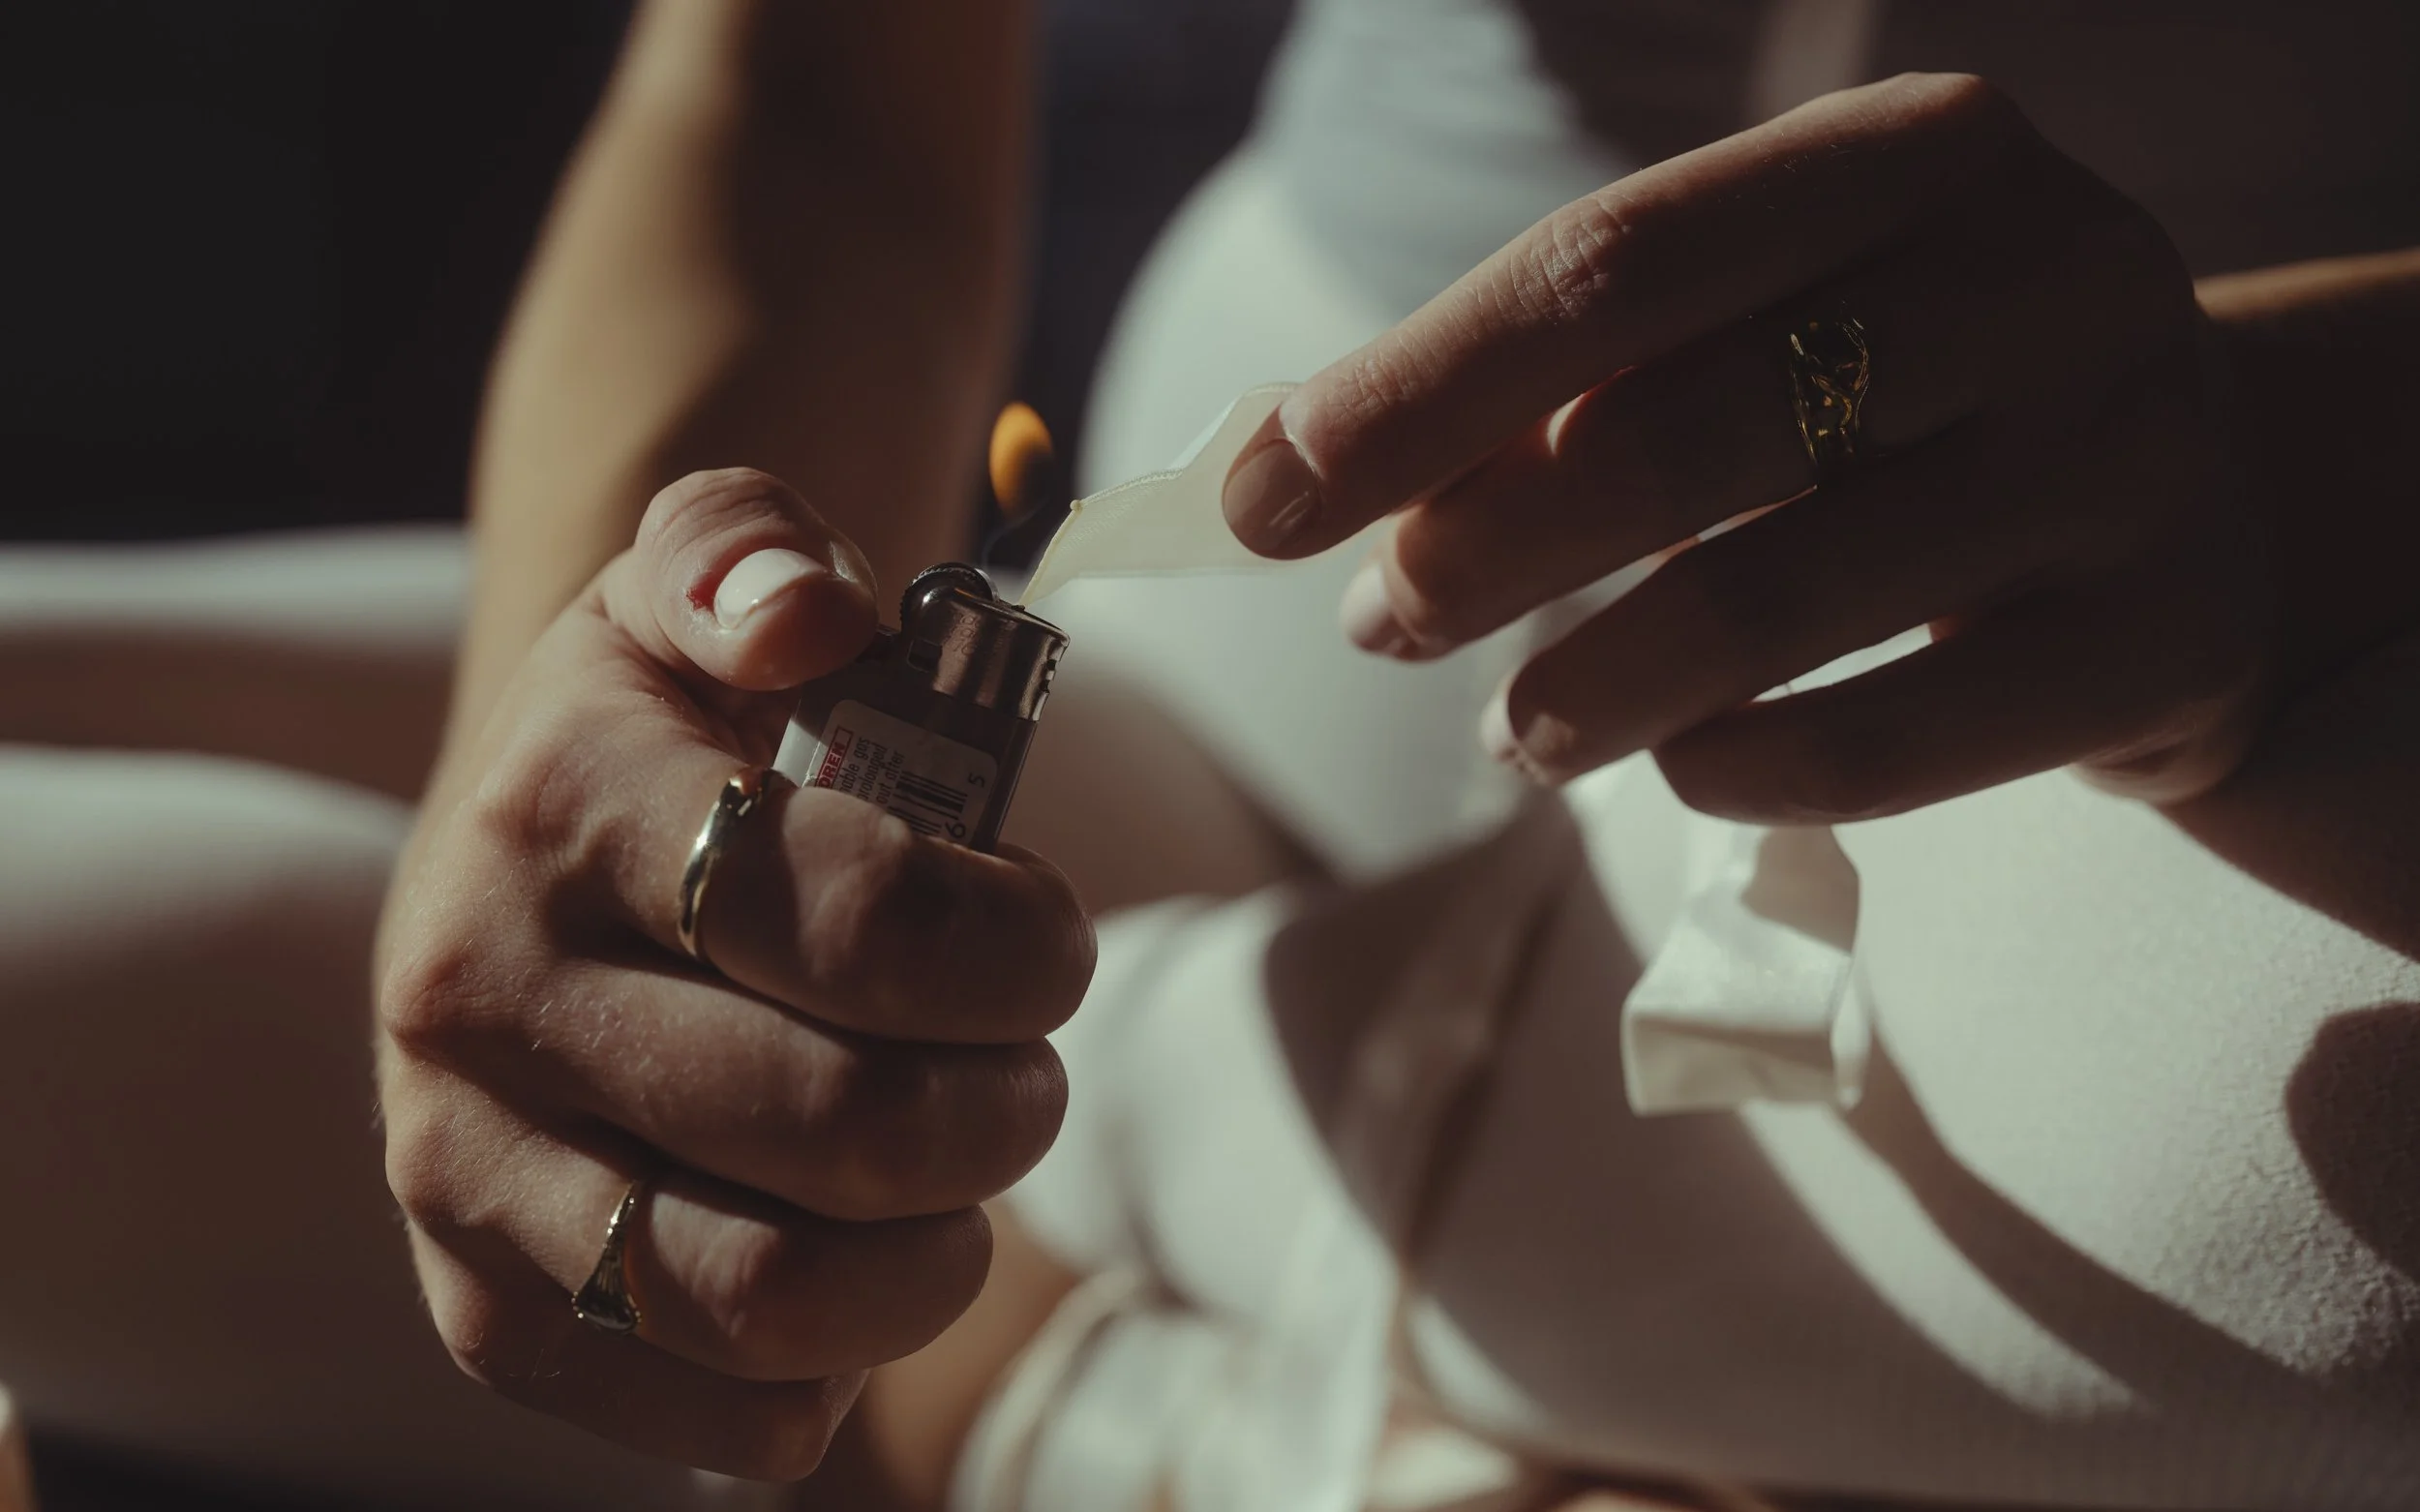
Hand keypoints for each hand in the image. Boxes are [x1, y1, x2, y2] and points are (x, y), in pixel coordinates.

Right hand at [374, 470, 1092, 1477]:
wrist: (511, 855)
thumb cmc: (663, 724)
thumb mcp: (698, 576)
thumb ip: (751, 548)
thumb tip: (808, 613)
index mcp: (561, 806)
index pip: (853, 916)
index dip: (1014, 945)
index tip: (1051, 938)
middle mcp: (480, 996)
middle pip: (834, 1122)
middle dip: (1000, 1107)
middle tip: (1025, 1071)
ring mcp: (463, 1170)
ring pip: (761, 1294)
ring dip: (931, 1258)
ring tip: (961, 1183)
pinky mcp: (484, 1307)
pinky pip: (698, 1413)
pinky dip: (827, 1377)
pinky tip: (855, 1267)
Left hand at [1223, 73, 2271, 820]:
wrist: (2191, 495)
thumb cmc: (1902, 402)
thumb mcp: (1760, 329)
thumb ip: (1548, 382)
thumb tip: (1272, 470)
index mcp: (1918, 154)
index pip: (1613, 262)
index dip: (1415, 387)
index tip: (1262, 498)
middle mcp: (2051, 276)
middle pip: (1681, 431)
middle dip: (1479, 549)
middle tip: (1379, 624)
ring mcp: (2131, 459)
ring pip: (1773, 600)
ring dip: (1582, 689)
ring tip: (1508, 730)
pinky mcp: (2165, 641)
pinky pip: (1889, 743)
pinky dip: (1733, 766)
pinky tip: (1672, 765)